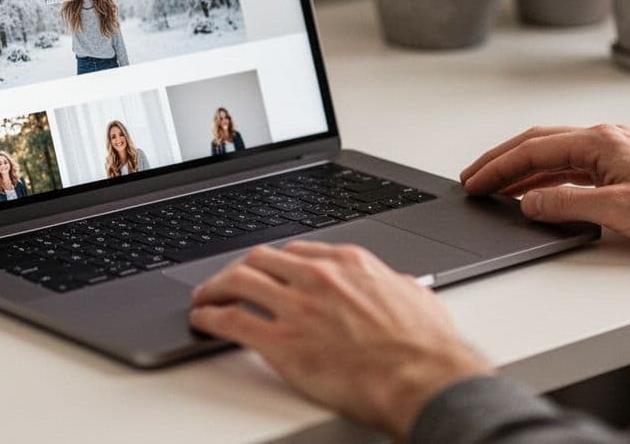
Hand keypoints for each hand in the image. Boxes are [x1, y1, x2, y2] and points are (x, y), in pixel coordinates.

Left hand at [189, 241, 488, 438]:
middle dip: (239, 267)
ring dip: (214, 286)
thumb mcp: (416, 297)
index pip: (297, 251)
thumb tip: (398, 287)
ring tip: (204, 296)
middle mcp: (317, 278)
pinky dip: (209, 317)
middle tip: (227, 279)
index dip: (276, 262)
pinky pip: (231, 321)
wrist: (424, 378)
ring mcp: (297, 308)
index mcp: (349, 263)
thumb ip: (396, 286)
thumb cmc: (426, 347)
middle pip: (261, 258)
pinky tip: (202, 320)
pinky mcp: (281, 343)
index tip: (267, 269)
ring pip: (238, 281)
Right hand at [460, 125, 629, 262]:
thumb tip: (529, 203)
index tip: (474, 181)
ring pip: (555, 155)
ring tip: (497, 188)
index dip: (498, 166)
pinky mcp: (624, 165)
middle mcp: (604, 138)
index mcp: (598, 140)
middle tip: (473, 178)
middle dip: (502, 162)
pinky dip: (548, 177)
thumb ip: (566, 205)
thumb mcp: (616, 209)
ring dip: (523, 171)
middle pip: (538, 144)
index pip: (532, 149)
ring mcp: (614, 150)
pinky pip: (574, 166)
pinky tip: (540, 192)